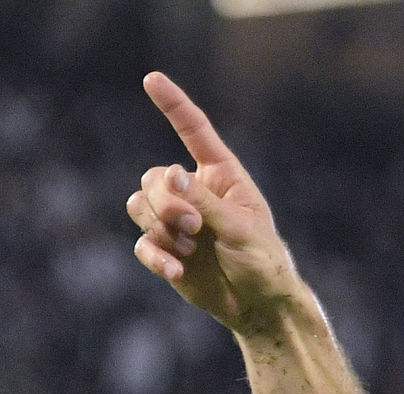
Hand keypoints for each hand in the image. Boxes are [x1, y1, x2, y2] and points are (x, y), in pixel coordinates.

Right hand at [125, 72, 303, 332]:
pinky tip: (175, 271)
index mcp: (221, 176)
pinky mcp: (165, 249)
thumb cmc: (263, 261)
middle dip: (167, 200)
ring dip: (161, 224)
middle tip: (194, 225)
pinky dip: (155, 255)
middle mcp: (194, 192)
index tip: (152, 79)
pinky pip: (143, 242)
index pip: (194, 132)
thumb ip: (204, 200)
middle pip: (154, 176)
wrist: (258, 306)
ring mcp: (177, 220)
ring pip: (140, 204)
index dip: (173, 105)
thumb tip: (169, 174)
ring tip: (190, 247)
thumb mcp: (241, 228)